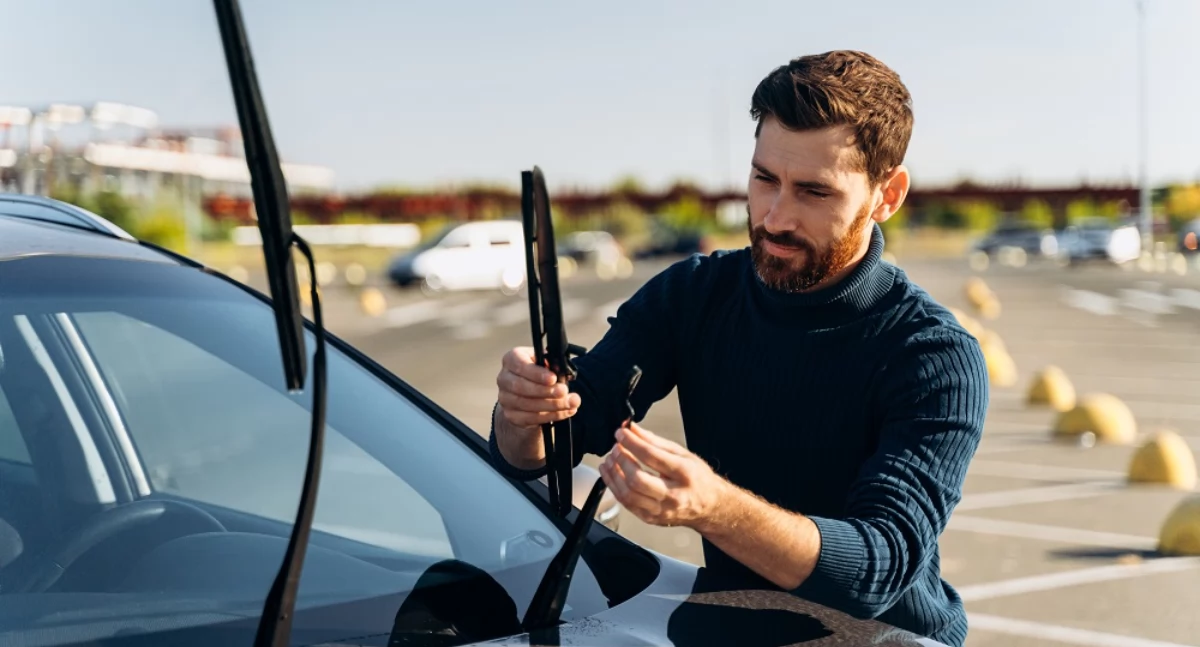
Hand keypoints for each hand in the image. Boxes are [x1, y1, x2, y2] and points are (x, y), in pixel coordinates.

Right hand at [495, 347, 579, 432]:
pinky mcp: (511, 415)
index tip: (553, 378)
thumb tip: (561, 371)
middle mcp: (504, 378)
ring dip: (552, 405)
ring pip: (526, 404)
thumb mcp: (546, 364)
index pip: (519, 364)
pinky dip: (550, 416)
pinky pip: (530, 418)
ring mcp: (505, 398)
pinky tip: (565, 412)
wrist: (530, 394)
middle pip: (520, 386)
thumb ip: (552, 365)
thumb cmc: (540, 374)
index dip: (536, 373)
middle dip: (545, 391)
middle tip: (564, 392)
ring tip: (571, 403)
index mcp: (511, 359)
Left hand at [598, 422, 729, 531]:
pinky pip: (626, 504)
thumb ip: (655, 441)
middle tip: (616, 448)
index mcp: (684, 474)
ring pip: (628, 495)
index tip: (621, 433)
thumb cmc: (698, 479)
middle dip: (621, 460)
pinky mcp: (652, 519)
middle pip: (637, 479)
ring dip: (613, 474)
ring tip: (610, 460)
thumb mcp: (683, 454)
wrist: (709, 506)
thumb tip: (633, 430)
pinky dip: (615, 488)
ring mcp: (661, 510)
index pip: (651, 456)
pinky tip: (611, 475)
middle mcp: (673, 495)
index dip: (631, 443)